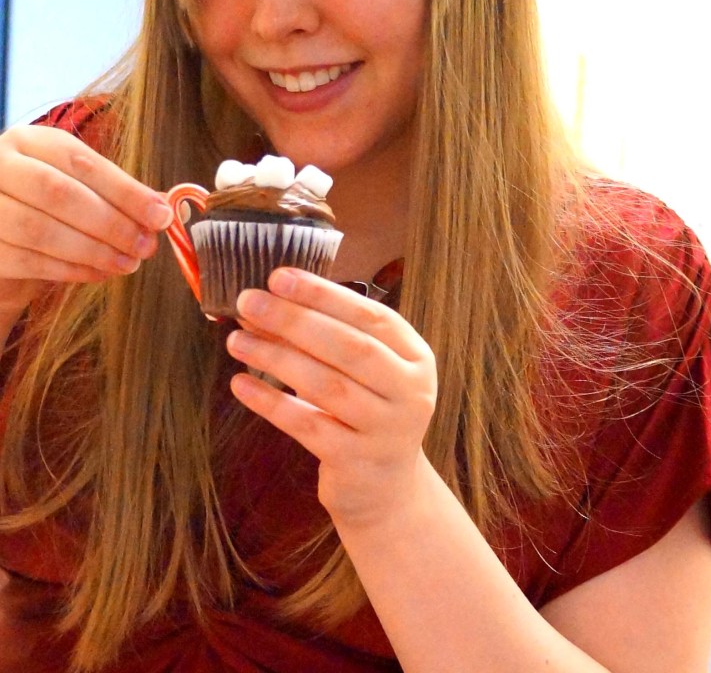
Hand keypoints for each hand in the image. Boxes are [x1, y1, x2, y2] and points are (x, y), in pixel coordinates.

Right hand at [0, 125, 173, 314]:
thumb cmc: (47, 205)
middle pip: (59, 193)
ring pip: (40, 230)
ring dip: (93, 251)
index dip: (125, 190)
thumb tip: (166, 208)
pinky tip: (99, 273)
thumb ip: (117, 192)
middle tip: (146, 245)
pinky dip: (70, 270)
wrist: (2, 235)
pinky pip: (27, 261)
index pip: (81, 161)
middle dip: (111, 223)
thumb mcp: (80, 186)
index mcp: (30, 141)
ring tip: (128, 263)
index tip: (161, 215)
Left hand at [227, 267, 437, 528]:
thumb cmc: (368, 412)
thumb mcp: (366, 371)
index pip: (370, 316)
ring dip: (275, 356)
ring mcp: (386, 430)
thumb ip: (328, 336)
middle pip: (348, 347)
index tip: (279, 277)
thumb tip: (266, 302)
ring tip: (236, 338)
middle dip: (294, 320)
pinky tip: (241, 384)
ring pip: (325, 385)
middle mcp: (410, 392)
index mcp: (416, 357)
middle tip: (249, 301)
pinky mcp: (356, 462)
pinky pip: (306, 425)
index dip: (324, 294)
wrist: (386, 491)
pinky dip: (270, 401)